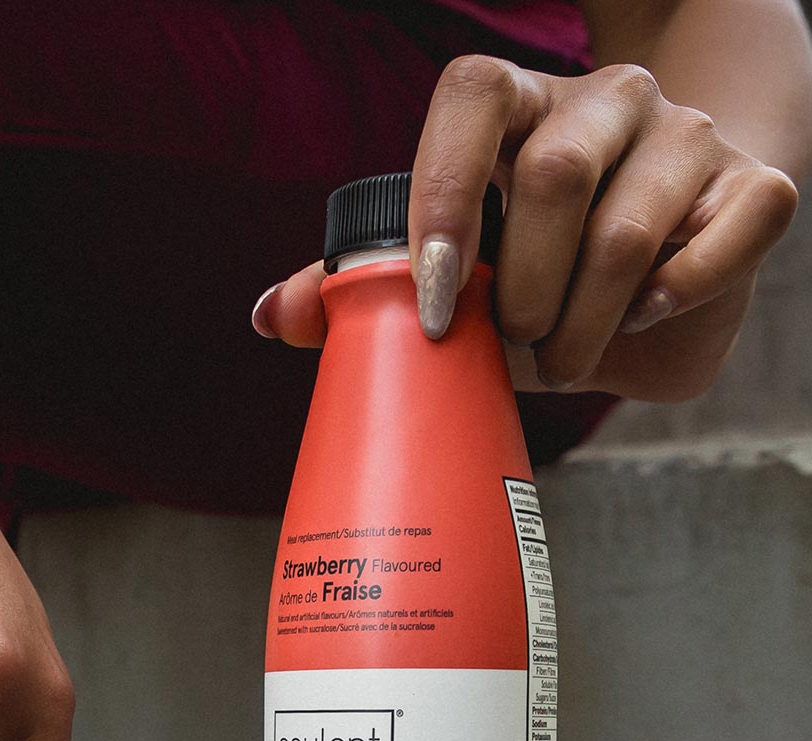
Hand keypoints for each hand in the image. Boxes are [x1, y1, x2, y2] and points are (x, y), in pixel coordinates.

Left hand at [252, 56, 798, 401]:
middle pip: (556, 175)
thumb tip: (271, 317)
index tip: (438, 306)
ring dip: (581, 325)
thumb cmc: (538, 276)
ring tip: (560, 360)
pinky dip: (668, 301)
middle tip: (513, 346)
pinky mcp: (753, 187)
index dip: (444, 197)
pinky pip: (723, 239)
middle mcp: (605, 102)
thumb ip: (369, 292)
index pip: (472, 96)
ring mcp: (685, 136)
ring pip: (626, 227)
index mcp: (518, 109)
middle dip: (522, 294)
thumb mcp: (455, 280)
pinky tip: (639, 317)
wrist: (659, 278)